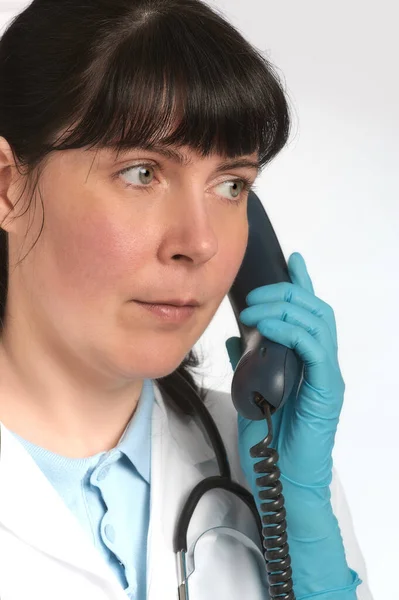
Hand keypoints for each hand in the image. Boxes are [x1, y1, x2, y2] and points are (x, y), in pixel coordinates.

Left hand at [226, 252, 359, 597]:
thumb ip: (249, 361)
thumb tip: (236, 336)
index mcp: (306, 361)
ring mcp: (326, 376)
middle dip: (285, 293)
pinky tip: (268, 327)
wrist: (280, 478)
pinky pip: (315, 349)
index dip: (302, 285)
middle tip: (256, 293)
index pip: (309, 314)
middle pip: (315, 311)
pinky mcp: (326, 390)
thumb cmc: (270, 439)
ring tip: (254, 309)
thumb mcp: (251, 389)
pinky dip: (292, 331)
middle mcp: (321, 363)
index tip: (291, 261)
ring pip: (318, 323)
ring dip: (285, 309)